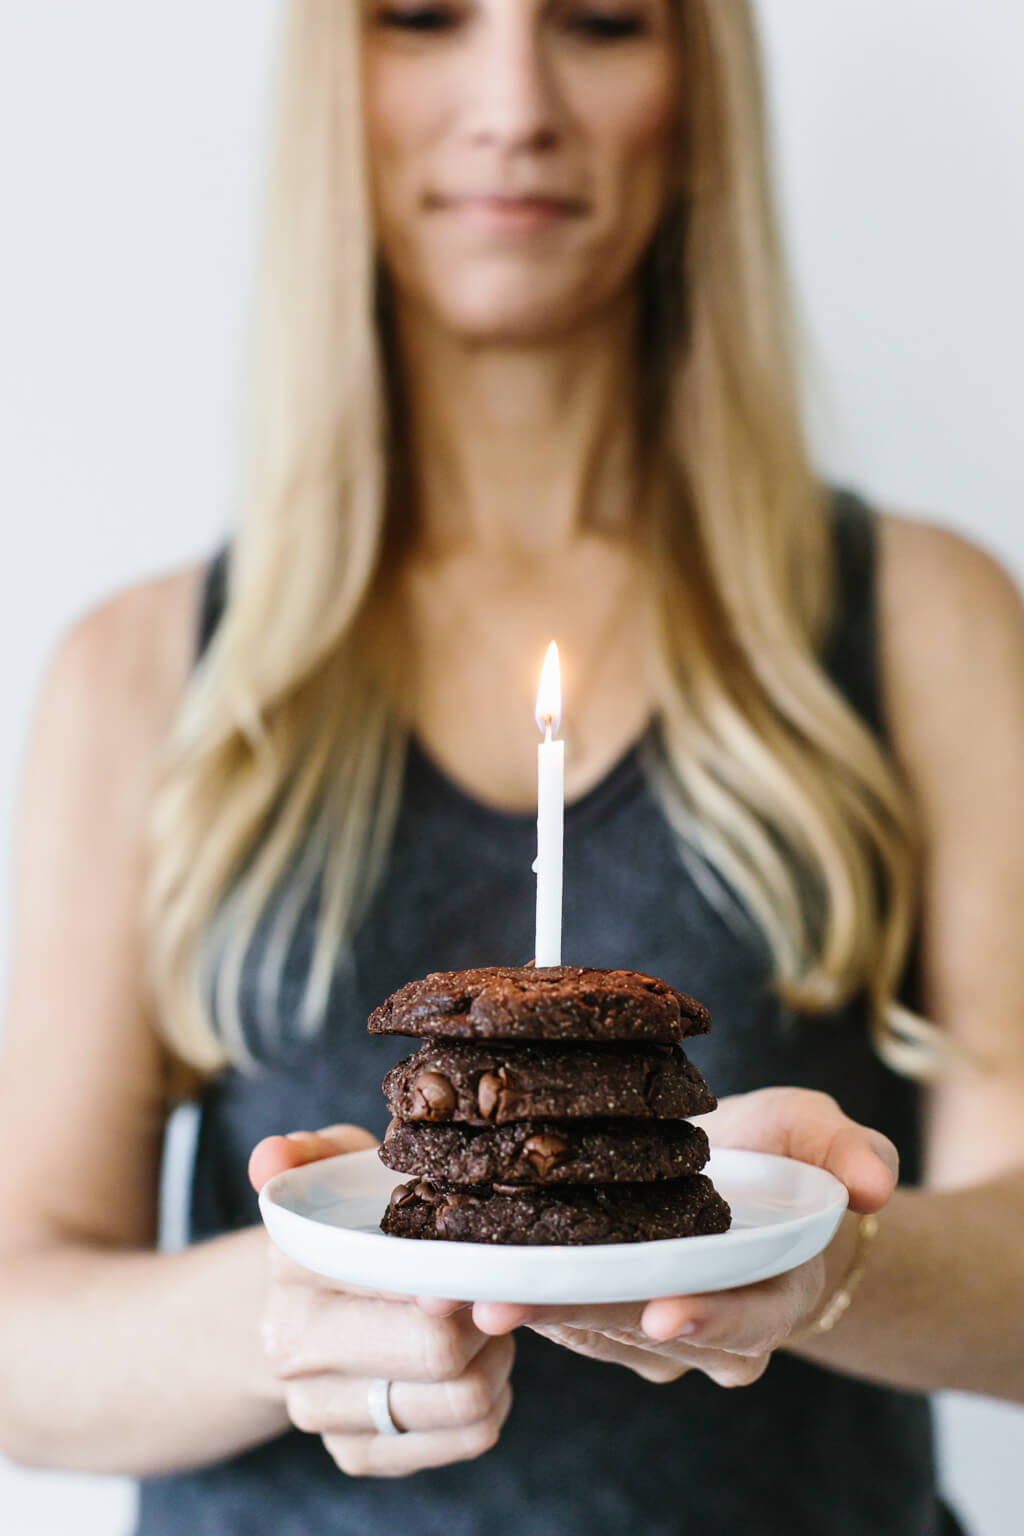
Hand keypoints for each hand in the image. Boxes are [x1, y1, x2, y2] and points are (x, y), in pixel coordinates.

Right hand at [248, 1124, 514, 1475]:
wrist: (302, 1309)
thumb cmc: (344, 1225)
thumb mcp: (333, 1171)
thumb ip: (309, 1152)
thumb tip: (269, 1156)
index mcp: (291, 1265)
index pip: (397, 1275)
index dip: (458, 1268)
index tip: (485, 1255)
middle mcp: (293, 1345)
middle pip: (436, 1349)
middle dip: (485, 1318)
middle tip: (493, 1290)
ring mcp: (320, 1410)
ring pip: (463, 1401)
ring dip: (497, 1359)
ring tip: (488, 1324)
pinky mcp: (354, 1454)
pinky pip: (467, 1440)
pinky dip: (492, 1403)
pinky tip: (477, 1368)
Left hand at [417, 1088, 898, 1389]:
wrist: (747, 1187)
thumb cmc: (789, 1161)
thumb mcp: (827, 1137)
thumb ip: (852, 1152)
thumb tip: (874, 1180)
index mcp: (769, 1292)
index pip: (741, 1319)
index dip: (705, 1318)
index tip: (662, 1313)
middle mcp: (705, 1326)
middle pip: (639, 1331)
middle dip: (575, 1314)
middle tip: (508, 1298)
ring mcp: (645, 1325)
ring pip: (587, 1326)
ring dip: (530, 1305)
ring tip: (470, 1280)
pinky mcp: (595, 1304)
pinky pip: (557, 1304)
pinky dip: (516, 1284)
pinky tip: (465, 1264)